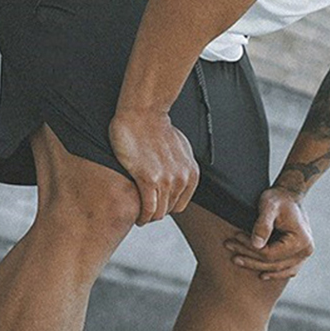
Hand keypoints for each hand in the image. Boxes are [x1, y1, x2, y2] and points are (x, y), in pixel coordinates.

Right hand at [109, 109, 199, 225]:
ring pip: (158, 213)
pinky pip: (148, 208)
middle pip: (169, 210)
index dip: (166, 208)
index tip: (156, 207)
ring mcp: (167, 180)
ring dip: (148, 217)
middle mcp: (182, 178)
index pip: (180, 205)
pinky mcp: (149, 179)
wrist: (143, 114)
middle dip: (156, 213)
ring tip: (140, 215)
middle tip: (145, 212)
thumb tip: (178, 177)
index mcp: (191, 173)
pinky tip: (137, 215)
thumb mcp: (181, 150)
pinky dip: (142, 216)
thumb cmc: (157, 129)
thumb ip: (181, 167)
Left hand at [224, 187, 314, 280]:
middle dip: (249, 257)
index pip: (270, 254)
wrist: (289, 197)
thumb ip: (263, 224)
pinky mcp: (299, 256)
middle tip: (229, 247)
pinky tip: (261, 275)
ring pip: (277, 269)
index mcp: (301, 240)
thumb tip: (256, 245)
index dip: (250, 248)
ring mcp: (304, 255)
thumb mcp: (269, 206)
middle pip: (273, 263)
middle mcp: (305, 250)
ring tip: (237, 260)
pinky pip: (286, 270)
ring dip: (256, 266)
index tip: (235, 238)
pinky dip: (274, 273)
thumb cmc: (278, 199)